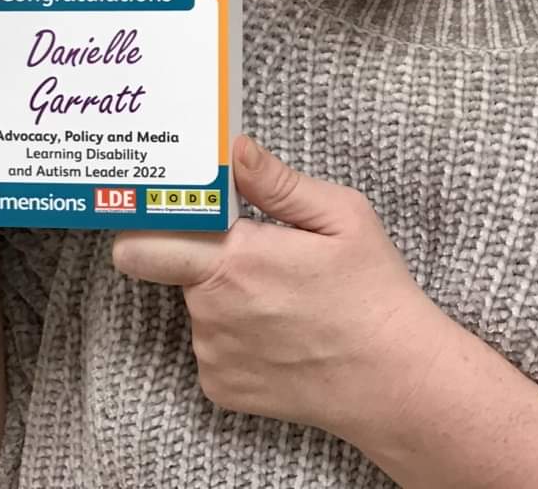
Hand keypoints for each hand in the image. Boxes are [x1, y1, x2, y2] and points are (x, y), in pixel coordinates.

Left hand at [111, 135, 452, 438]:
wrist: (395, 380)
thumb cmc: (373, 291)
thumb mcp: (342, 217)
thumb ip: (278, 182)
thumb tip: (235, 149)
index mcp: (236, 261)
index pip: (142, 244)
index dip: (155, 222)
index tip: (177, 207)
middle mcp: (211, 312)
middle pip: (173, 267)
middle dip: (200, 251)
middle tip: (252, 248)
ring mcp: (213, 356)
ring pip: (196, 306)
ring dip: (223, 293)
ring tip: (282, 293)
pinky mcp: (221, 388)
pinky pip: (211, 345)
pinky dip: (235, 334)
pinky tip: (281, 329)